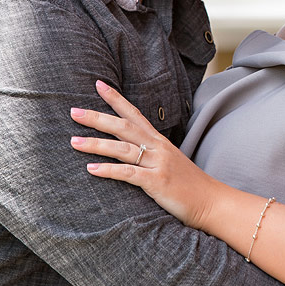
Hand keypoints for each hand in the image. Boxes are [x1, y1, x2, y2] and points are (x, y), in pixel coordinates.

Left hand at [70, 81, 216, 228]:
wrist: (211, 201)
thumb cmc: (187, 184)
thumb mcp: (169, 161)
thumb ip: (150, 153)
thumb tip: (128, 149)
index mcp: (159, 140)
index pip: (134, 113)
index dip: (116, 98)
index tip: (98, 84)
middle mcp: (158, 147)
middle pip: (123, 126)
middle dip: (97, 118)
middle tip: (73, 111)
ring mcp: (158, 163)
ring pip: (122, 148)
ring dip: (96, 144)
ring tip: (73, 141)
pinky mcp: (157, 182)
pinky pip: (128, 173)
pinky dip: (108, 170)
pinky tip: (91, 169)